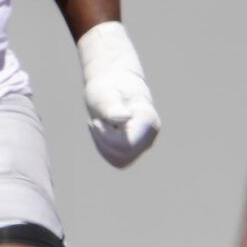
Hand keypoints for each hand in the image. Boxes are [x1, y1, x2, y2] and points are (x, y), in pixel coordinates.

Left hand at [77, 22, 160, 168]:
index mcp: (148, 120)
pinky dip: (105, 148)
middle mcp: (150, 135)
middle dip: (103, 140)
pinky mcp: (135, 150)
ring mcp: (144, 144)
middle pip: (123, 154)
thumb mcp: (104, 94)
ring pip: (120, 160)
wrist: (116, 85)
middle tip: (97, 121)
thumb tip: (123, 118)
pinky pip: (117, 160)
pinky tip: (103, 132)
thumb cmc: (109, 87)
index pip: (128, 144)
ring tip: (102, 125)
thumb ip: (112, 106)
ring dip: (103, 145)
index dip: (107, 137)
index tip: (96, 121)